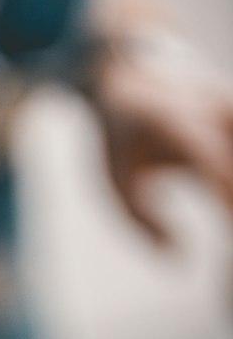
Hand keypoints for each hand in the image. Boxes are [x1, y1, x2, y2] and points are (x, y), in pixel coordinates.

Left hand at [89, 48, 232, 245]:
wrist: (130, 77)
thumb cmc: (121, 138)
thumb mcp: (117, 182)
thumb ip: (142, 224)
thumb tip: (179, 261)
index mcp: (173, 123)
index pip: (211, 161)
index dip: (226, 192)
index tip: (231, 227)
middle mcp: (209, 109)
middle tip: (230, 248)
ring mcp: (229, 105)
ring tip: (227, 221)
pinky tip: (230, 201)